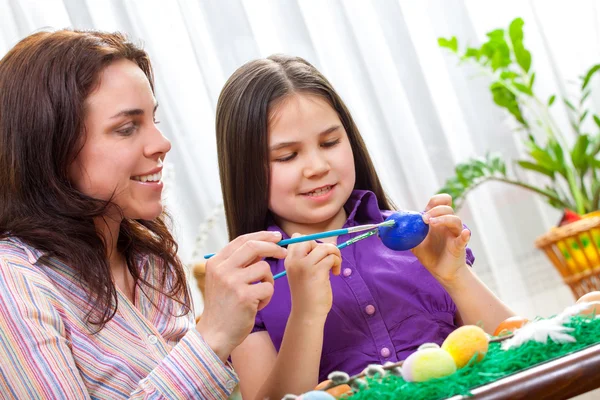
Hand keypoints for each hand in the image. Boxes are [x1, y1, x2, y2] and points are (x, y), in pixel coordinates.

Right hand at [196, 231, 286, 361]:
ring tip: (258, 295)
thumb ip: (238, 263)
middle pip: (254, 247)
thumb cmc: (223, 307)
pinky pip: (268, 288)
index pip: (242, 240)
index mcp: (216, 262)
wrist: (214, 335)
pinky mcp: (244, 296)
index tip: (276, 236)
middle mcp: (222, 269)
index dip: (262, 236)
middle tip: (283, 252)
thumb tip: (264, 245)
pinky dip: (267, 297)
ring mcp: (232, 282)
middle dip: (272, 247)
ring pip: (264, 269)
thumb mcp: (223, 280)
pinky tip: (256, 306)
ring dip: (268, 281)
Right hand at [285, 234, 341, 319]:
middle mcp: (294, 260)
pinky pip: (331, 257)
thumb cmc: (307, 294)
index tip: (318, 256)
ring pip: (324, 247)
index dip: (311, 243)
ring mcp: (305, 265)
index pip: (297, 238)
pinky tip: (336, 273)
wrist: (307, 313)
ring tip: (335, 266)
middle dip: (323, 247)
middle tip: (328, 259)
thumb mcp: (301, 273)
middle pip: (311, 239)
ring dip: (334, 254)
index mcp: (289, 260)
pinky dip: (337, 262)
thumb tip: (327, 244)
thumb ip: (307, 258)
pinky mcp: (317, 271)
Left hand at [411, 194, 470, 283]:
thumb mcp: (414, 243)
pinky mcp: (459, 246)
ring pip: (456, 220)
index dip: (436, 201)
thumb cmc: (429, 254)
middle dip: (435, 210)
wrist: (440, 272)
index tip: (425, 209)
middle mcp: (447, 225)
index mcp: (437, 220)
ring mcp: (454, 234)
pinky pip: (464, 239)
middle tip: (424, 219)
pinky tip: (464, 233)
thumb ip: (404, 235)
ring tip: (432, 223)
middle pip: (448, 208)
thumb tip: (386, 230)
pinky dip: (465, 235)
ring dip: (444, 218)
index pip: (442, 202)